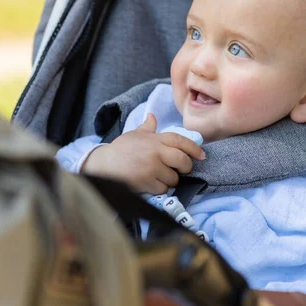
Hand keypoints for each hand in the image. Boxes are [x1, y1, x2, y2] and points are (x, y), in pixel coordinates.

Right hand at [82, 113, 205, 193]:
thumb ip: (147, 128)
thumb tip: (152, 116)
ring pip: (174, 178)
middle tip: (182, 170)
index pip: (181, 141)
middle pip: (182, 161)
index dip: (194, 148)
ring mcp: (151, 167)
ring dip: (170, 180)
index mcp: (155, 139)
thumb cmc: (120, 150)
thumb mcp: (133, 135)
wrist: (103, 165)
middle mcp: (156, 152)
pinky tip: (152, 184)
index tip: (202, 155)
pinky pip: (163, 188)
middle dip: (185, 167)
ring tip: (160, 177)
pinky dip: (160, 188)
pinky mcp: (146, 182)